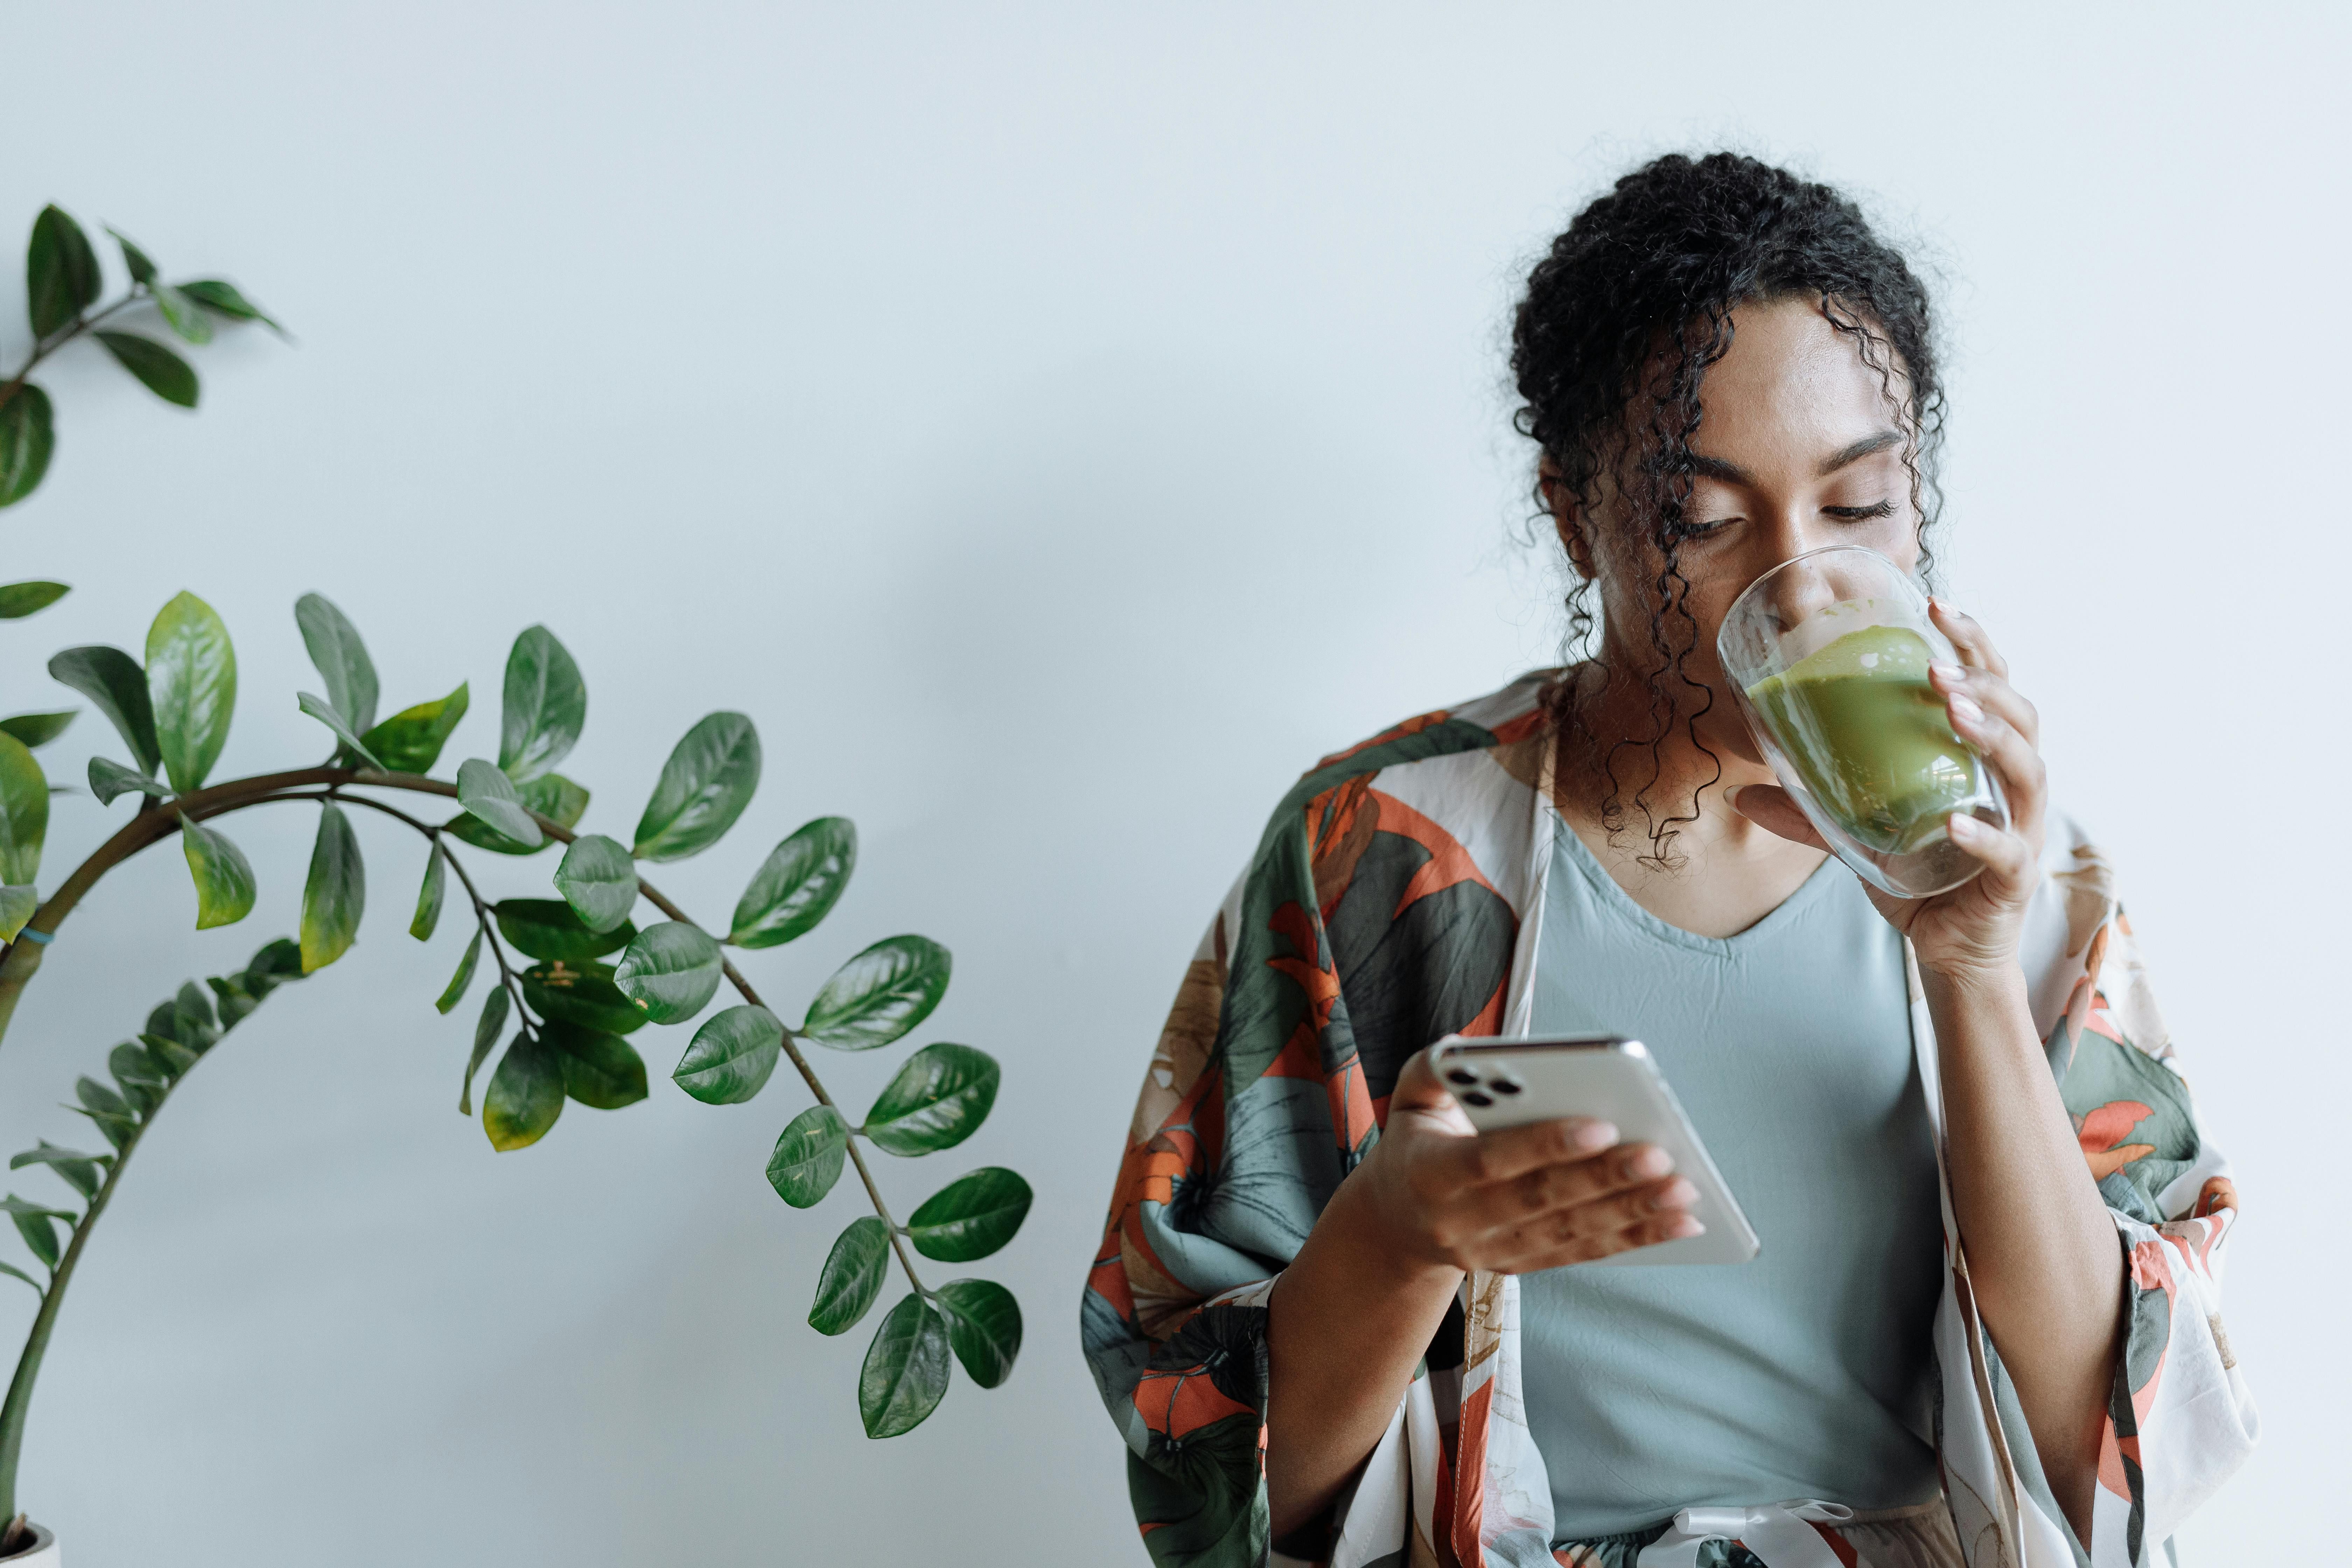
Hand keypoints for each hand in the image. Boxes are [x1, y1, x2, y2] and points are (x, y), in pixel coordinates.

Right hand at [1338, 1046, 1702, 1277]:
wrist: (1393, 1226)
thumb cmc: (1413, 1149)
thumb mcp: (1406, 1104)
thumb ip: (1431, 1071)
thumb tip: (1462, 1049)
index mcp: (1430, 1174)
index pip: (1491, 1161)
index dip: (1545, 1145)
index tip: (1600, 1125)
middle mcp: (1460, 1222)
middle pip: (1541, 1201)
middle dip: (1605, 1179)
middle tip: (1660, 1155)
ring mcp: (1492, 1251)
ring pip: (1570, 1233)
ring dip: (1632, 1213)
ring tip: (1683, 1191)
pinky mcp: (1521, 1265)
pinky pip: (1583, 1254)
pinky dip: (1635, 1240)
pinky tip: (1678, 1224)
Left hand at [1733, 598, 2047, 984]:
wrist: (1946, 949)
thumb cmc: (1914, 878)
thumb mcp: (1854, 837)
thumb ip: (1807, 812)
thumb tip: (1739, 793)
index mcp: (1979, 760)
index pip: (1991, 684)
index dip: (1972, 641)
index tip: (1933, 601)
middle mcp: (2011, 785)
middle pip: (2021, 714)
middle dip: (1983, 681)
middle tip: (1935, 664)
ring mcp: (2021, 829)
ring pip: (2027, 770)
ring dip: (1991, 735)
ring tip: (1950, 711)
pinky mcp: (2014, 879)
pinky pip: (2007, 850)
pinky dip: (1983, 833)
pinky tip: (1955, 820)